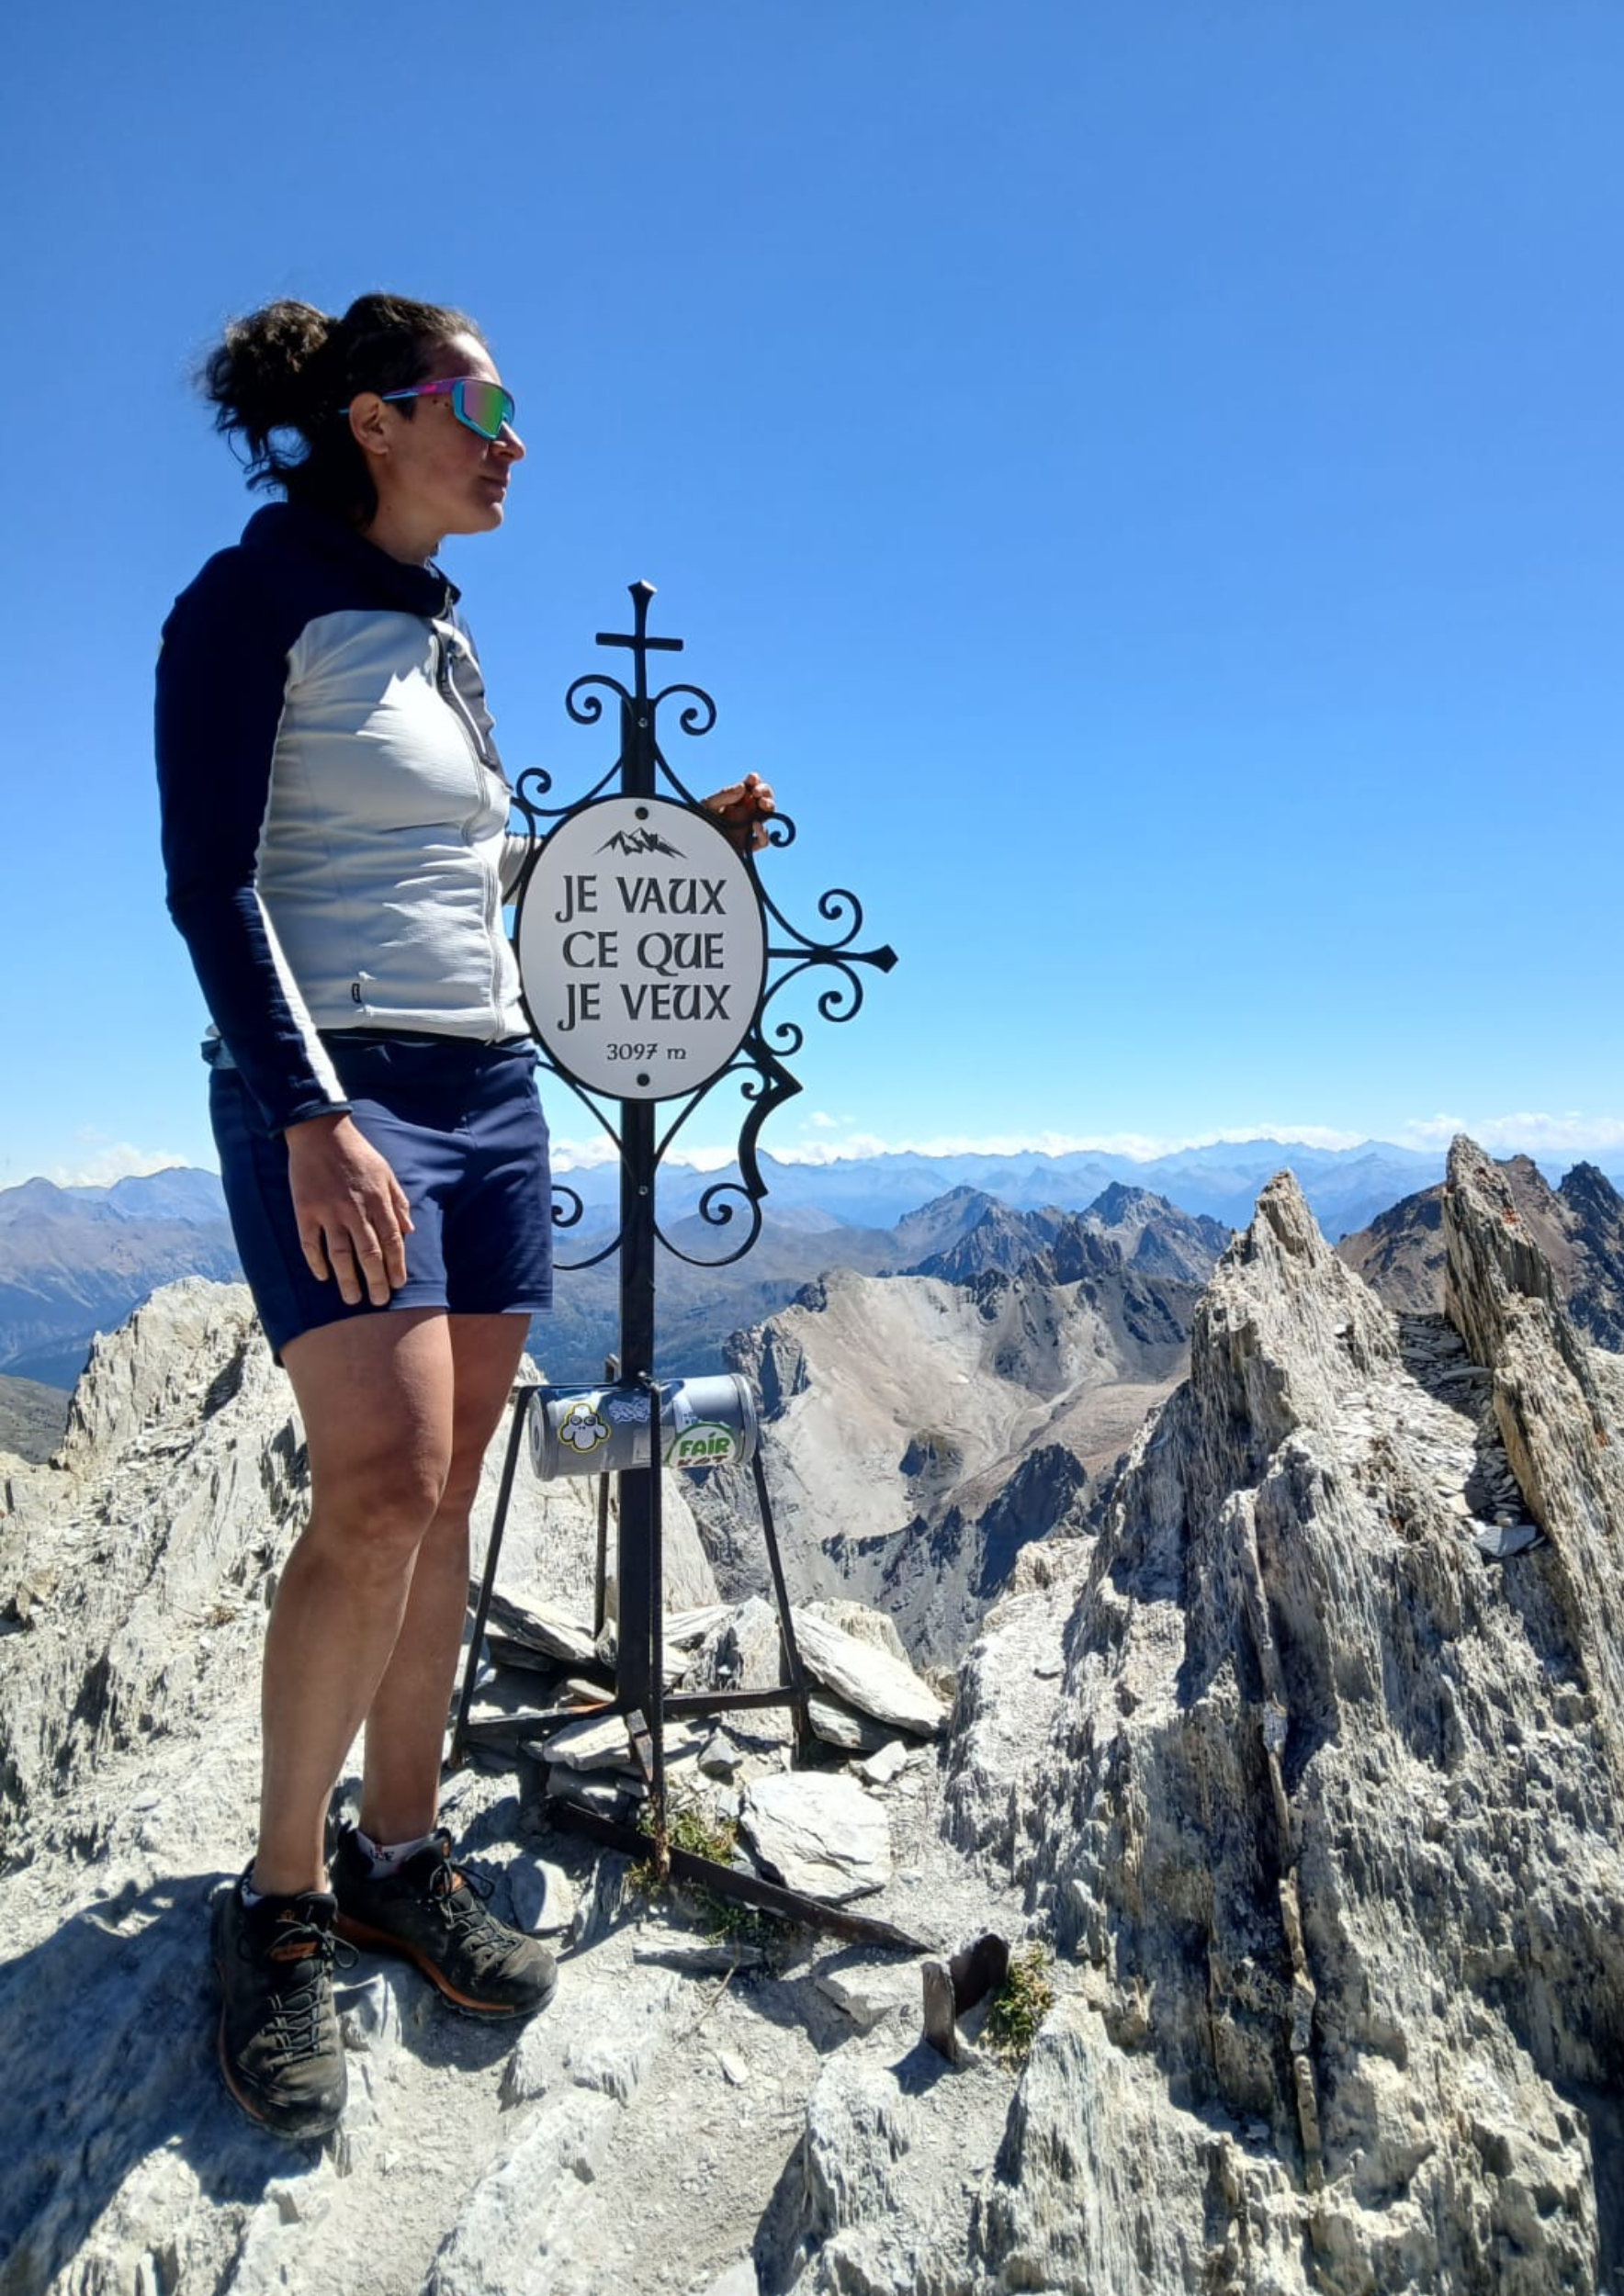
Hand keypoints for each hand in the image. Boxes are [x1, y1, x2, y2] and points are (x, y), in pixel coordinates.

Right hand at [284, 1114, 412, 1305]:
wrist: (321, 1132)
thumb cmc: (358, 1153)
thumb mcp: (386, 1172)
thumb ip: (398, 1203)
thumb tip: (409, 1231)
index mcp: (377, 1202)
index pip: (392, 1242)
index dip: (396, 1266)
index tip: (398, 1285)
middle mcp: (354, 1211)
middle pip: (368, 1254)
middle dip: (375, 1282)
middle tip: (379, 1302)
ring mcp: (328, 1212)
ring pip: (340, 1255)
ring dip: (347, 1280)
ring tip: (352, 1299)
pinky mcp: (305, 1211)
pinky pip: (310, 1243)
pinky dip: (316, 1263)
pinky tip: (322, 1277)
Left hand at [702, 772, 774, 853]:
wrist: (694, 847)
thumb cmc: (697, 824)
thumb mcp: (708, 806)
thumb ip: (725, 795)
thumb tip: (743, 788)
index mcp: (734, 800)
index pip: (750, 786)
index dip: (754, 780)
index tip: (751, 779)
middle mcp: (744, 812)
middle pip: (763, 798)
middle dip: (765, 791)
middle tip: (756, 792)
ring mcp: (748, 828)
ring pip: (767, 815)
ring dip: (769, 806)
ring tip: (762, 804)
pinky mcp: (748, 846)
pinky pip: (763, 841)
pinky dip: (764, 833)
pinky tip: (756, 825)